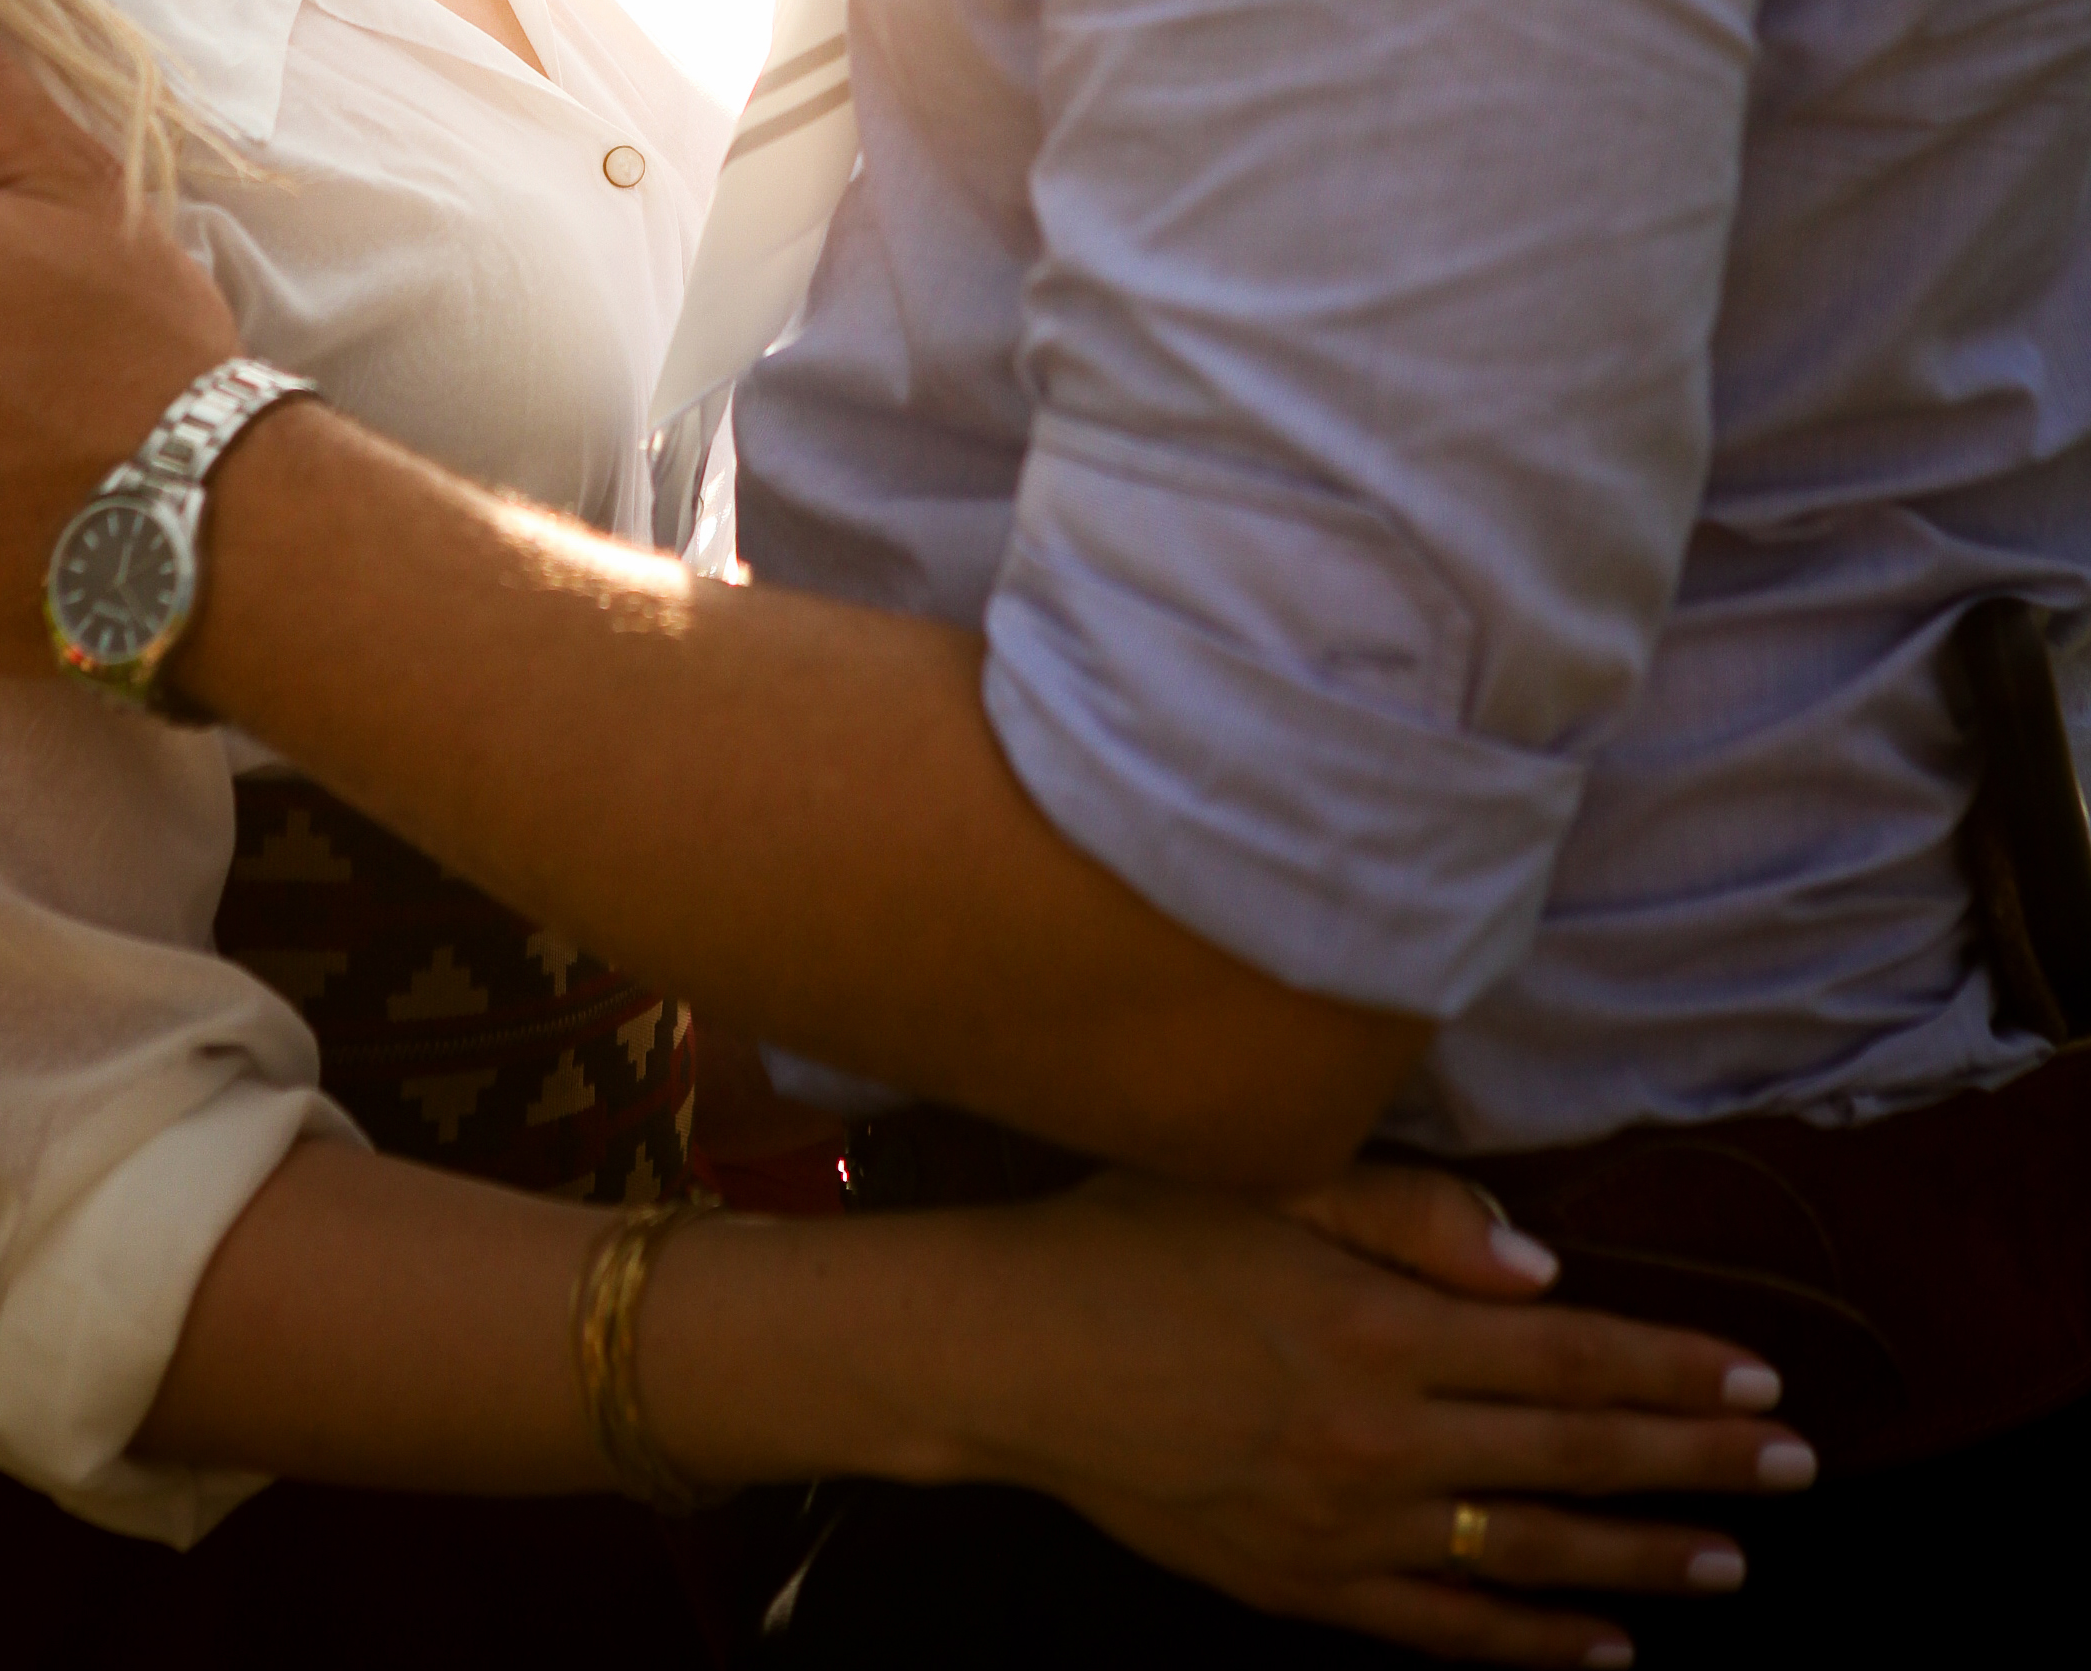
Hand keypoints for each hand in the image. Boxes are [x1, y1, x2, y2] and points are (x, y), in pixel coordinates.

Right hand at [939, 1170, 1806, 1663]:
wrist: (1010, 1354)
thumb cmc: (1131, 1235)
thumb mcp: (1264, 1179)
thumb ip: (1409, 1213)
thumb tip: (1540, 1264)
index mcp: (1380, 1324)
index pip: (1566, 1356)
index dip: (1671, 1369)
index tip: (1759, 1378)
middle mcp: (1380, 1434)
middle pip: (1572, 1459)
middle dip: (1695, 1462)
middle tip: (1794, 1467)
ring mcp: (1344, 1524)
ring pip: (1527, 1554)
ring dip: (1641, 1560)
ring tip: (1731, 1563)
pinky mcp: (1301, 1582)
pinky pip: (1441, 1627)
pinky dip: (1530, 1641)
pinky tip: (1601, 1646)